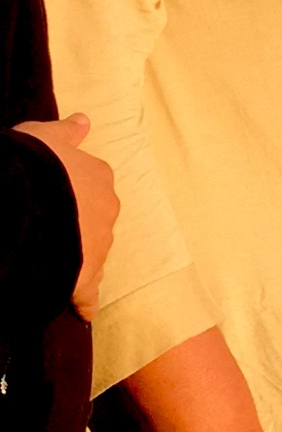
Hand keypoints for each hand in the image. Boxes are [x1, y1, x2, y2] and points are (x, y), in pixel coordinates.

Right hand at [13, 113, 118, 320]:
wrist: (24, 201)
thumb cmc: (32, 162)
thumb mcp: (44, 136)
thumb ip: (66, 132)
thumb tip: (84, 121)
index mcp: (98, 177)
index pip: (90, 186)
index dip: (70, 192)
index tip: (53, 198)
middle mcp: (106, 210)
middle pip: (93, 221)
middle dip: (76, 227)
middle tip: (47, 233)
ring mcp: (99, 244)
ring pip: (91, 253)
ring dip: (76, 258)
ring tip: (50, 266)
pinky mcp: (85, 276)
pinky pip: (88, 291)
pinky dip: (84, 300)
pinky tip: (81, 310)